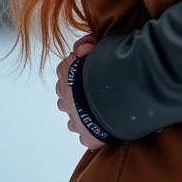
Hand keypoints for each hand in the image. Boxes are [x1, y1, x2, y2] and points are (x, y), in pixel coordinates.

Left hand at [55, 34, 105, 150]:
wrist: (117, 92)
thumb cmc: (109, 65)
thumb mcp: (98, 45)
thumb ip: (86, 44)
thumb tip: (82, 48)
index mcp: (66, 73)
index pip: (64, 70)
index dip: (77, 68)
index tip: (91, 67)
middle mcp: (65, 98)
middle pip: (65, 94)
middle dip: (76, 92)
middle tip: (96, 88)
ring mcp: (75, 120)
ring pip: (73, 117)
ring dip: (82, 113)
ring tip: (100, 107)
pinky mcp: (88, 137)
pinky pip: (87, 136)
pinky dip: (93, 131)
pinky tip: (105, 124)